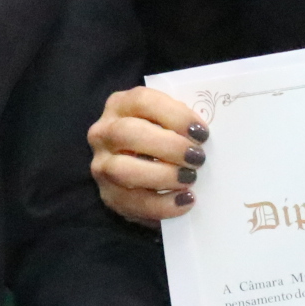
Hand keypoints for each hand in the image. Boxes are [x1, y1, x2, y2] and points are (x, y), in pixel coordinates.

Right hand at [90, 87, 210, 223]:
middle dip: (168, 146)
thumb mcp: (166, 123)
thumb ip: (180, 124)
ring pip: (123, 170)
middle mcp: (103, 133)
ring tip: (190, 178)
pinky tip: (184, 201)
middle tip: (197, 157)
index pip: (143, 101)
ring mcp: (101, 165)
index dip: (174, 115)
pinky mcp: (108, 195)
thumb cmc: (162, 139)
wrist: (140, 172)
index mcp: (120, 105)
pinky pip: (132, 203)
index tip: (201, 132)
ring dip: (162, 175)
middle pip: (128, 133)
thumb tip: (203, 136)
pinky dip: (162, 204)